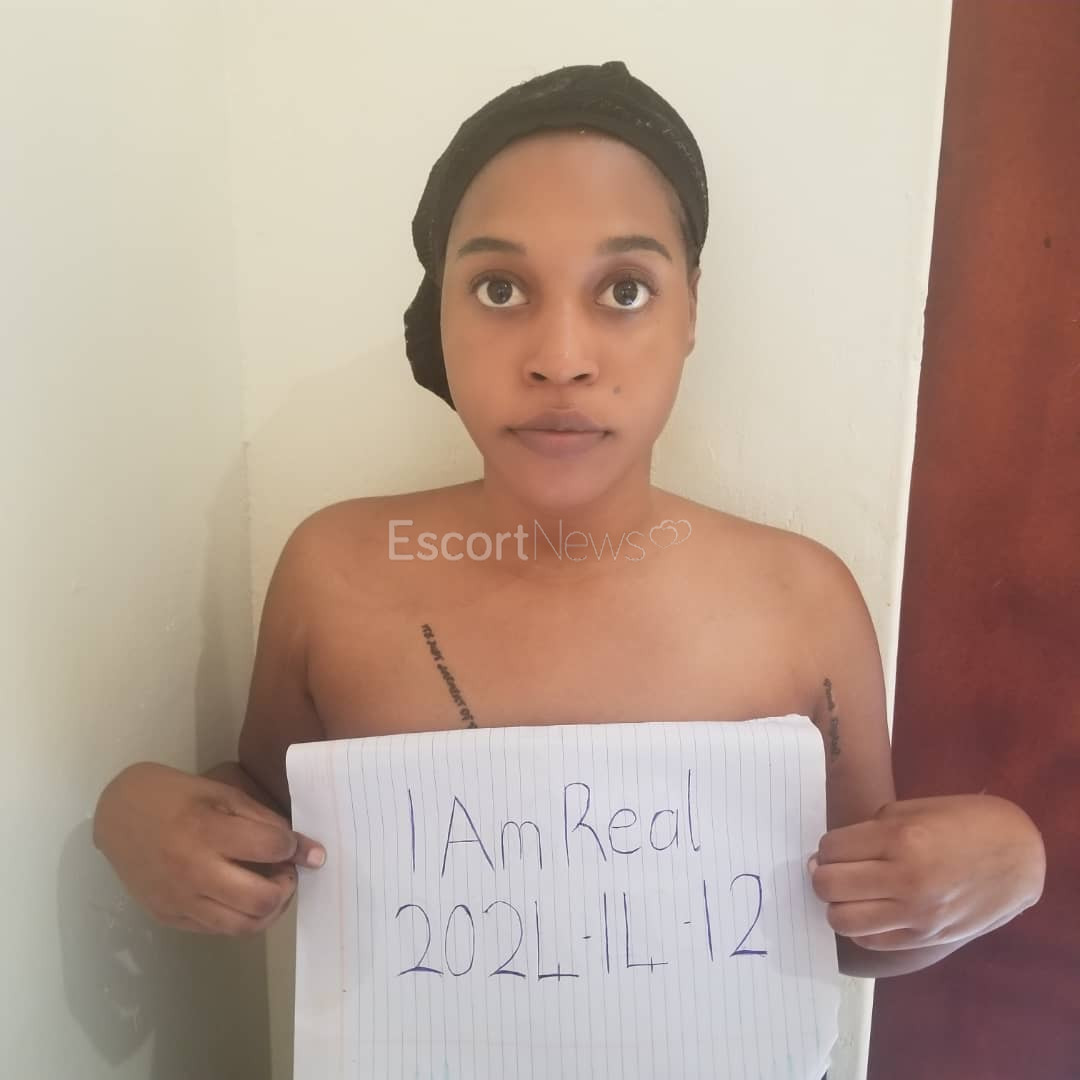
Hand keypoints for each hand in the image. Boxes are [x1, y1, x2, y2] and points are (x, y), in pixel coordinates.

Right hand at [93, 762, 324, 934]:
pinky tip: (242, 897)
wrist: (118, 814)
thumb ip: (263, 820)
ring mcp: (179, 901)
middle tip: (286, 871)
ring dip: (269, 910)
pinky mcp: (168, 918)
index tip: (299, 846)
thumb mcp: (223, 793)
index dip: (295, 847)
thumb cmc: (177, 796)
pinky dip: (240, 917)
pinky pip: (218, 930)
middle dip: (288, 886)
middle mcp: (193, 872)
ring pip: (243, 926)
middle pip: (262, 899)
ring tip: (270, 888)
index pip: (271, 848)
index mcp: (207, 831)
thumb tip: (301, 848)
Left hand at [809, 794, 1044, 950]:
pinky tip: (870, 910)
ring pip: (842, 920)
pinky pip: (871, 941)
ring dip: (836, 905)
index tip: (835, 848)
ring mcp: (916, 914)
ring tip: (849, 893)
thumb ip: (870, 830)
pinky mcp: (926, 938)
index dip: (826, 848)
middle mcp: (905, 879)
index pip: (831, 849)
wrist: (1018, 856)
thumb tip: (831, 854)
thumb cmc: (963, 821)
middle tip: (833, 869)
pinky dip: (860, 927)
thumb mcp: (913, 810)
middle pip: (828, 886)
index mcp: (900, 838)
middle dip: (822, 875)